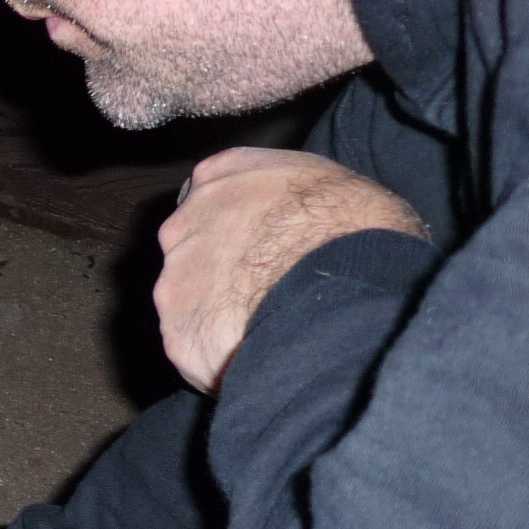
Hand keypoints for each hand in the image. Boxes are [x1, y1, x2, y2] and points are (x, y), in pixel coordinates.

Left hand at [156, 148, 427, 391]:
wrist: (340, 285)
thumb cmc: (354, 229)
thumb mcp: (333, 187)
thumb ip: (290, 200)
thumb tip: (302, 223)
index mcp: (222, 175)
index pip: (212, 196)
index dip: (238, 226)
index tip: (259, 246)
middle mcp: (185, 220)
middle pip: (191, 248)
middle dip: (220, 269)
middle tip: (262, 290)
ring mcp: (174, 276)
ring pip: (188, 298)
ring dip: (216, 312)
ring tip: (265, 326)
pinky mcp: (178, 329)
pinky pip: (193, 344)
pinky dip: (216, 353)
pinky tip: (255, 354)